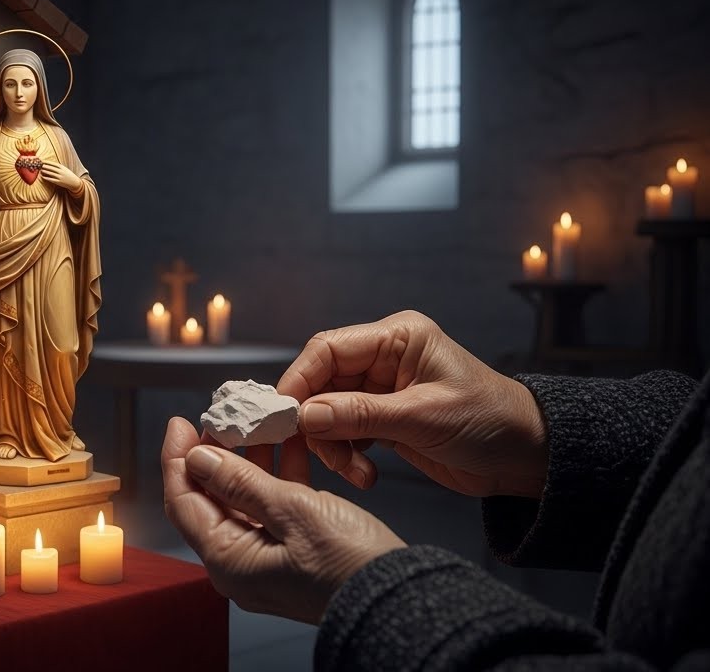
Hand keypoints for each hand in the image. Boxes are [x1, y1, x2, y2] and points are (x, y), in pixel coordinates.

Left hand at [39, 162, 83, 193]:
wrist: (74, 182)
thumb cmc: (68, 175)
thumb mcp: (65, 169)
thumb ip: (58, 167)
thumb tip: (50, 165)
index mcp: (62, 167)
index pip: (53, 164)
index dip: (47, 162)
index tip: (43, 161)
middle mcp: (61, 172)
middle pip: (51, 168)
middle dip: (45, 166)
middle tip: (40, 165)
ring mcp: (60, 177)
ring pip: (50, 173)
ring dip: (45, 171)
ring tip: (41, 170)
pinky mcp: (59, 182)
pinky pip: (51, 179)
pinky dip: (47, 178)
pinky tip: (43, 176)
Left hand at [162, 417, 404, 623]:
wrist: (399, 599)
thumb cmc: (350, 564)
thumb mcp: (293, 511)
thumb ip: (241, 482)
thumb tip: (199, 458)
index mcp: (228, 561)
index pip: (184, 501)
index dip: (178, 458)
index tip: (180, 423)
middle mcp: (239, 565)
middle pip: (210, 499)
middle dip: (216, 454)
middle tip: (224, 417)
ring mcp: (265, 561)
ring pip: (243, 500)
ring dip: (250, 460)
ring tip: (257, 422)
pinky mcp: (291, 554)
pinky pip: (272, 509)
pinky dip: (277, 476)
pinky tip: (288, 444)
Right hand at [278, 310, 547, 497]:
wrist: (527, 458)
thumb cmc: (490, 422)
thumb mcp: (424, 417)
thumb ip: (361, 414)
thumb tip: (305, 414)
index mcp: (397, 338)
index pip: (327, 349)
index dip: (300, 380)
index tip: (283, 415)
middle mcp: (383, 359)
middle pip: (321, 383)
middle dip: (316, 421)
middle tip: (319, 453)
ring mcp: (381, 391)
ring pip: (327, 413)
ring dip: (333, 445)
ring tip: (356, 471)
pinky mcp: (383, 420)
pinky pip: (344, 434)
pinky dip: (345, 455)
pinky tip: (365, 473)